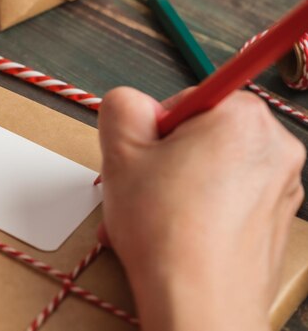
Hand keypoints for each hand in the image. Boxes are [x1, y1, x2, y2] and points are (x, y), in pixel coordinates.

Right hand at [98, 88, 304, 330]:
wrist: (200, 306)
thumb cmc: (164, 229)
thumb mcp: (120, 152)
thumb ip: (121, 106)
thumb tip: (134, 105)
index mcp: (242, 117)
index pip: (186, 100)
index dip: (154, 131)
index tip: (144, 161)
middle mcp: (276, 145)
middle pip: (203, 133)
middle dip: (167, 157)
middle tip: (145, 189)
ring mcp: (284, 186)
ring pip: (215, 167)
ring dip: (181, 184)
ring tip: (156, 217)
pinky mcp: (278, 221)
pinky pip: (232, 197)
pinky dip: (204, 207)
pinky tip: (179, 232)